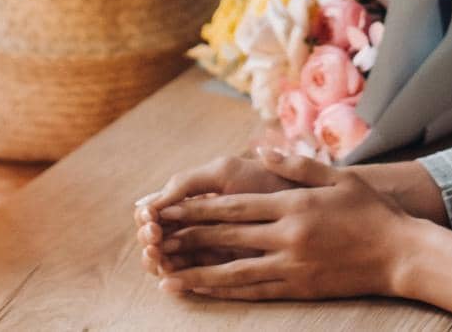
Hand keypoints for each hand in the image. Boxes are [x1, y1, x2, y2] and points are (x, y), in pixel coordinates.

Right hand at [134, 151, 301, 276]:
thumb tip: (147, 204)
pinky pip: (192, 277)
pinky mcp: (223, 269)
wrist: (304, 199)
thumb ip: (186, 184)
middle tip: (155, 241)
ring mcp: (207, 248)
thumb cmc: (265, 180)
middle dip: (150, 240)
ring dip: (158, 259)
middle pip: (156, 240)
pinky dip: (178, 277)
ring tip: (162, 255)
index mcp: (191, 199)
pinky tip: (174, 277)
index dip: (147, 218)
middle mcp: (195, 226)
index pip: (155, 213)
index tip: (151, 220)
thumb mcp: (223, 173)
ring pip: (169, 260)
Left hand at [154, 147, 417, 300]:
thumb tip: (262, 151)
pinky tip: (205, 291)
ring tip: (167, 274)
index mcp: (293, 205)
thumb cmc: (370, 211)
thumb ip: (296, 164)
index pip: (235, 207)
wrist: (400, 253)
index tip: (171, 208)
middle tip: (155, 239)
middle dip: (188, 238)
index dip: (199, 209)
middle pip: (228, 237)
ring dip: (197, 272)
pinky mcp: (299, 287)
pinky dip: (225, 292)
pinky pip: (255, 292)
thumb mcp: (337, 176)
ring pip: (234, 271)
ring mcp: (292, 265)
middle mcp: (288, 236)